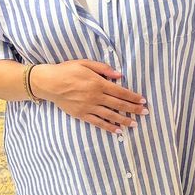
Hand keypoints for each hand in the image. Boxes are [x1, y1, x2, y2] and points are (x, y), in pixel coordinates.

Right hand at [32, 60, 148, 133]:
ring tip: (135, 124)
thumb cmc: (67, 70)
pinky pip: (98, 122)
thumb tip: (119, 75)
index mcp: (98, 83)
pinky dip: (109, 127)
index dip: (133, 97)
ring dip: (124, 120)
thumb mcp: (85, 63)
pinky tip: (118, 131)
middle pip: (119, 105)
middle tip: (145, 113)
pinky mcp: (81, 114)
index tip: (143, 100)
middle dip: (134, 109)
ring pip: (111, 116)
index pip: (120, 92)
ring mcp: (89, 107)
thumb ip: (103, 68)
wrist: (49, 83)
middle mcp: (95, 96)